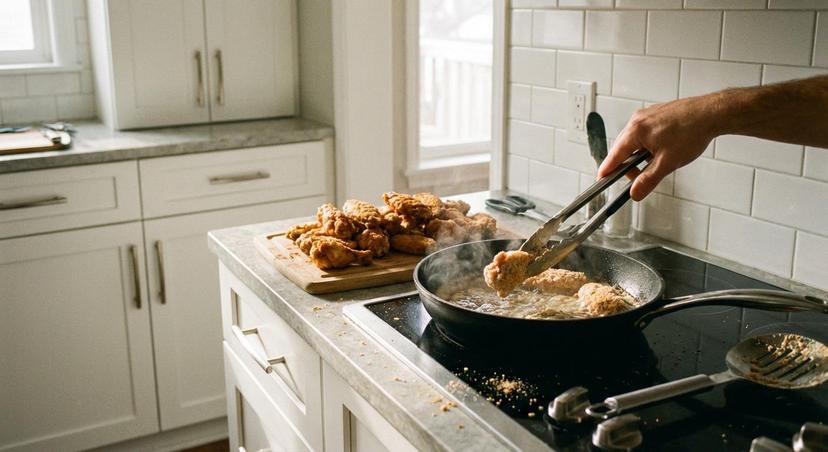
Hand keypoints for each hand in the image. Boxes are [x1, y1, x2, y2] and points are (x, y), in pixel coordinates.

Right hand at [597, 96, 718, 200]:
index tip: (601, 179)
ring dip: (639, 155)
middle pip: (623, 147)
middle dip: (628, 165)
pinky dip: (647, 145)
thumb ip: (648, 180)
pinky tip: (660, 151)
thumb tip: (635, 192)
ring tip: (654, 164)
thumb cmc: (692, 131)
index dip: (608, 170)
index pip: (615, 155)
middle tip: (637, 179)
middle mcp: (638, 120)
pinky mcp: (657, 114)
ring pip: (634, 140)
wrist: (711, 113)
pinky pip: (644, 132)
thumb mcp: (668, 162)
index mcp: (636, 130)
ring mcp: (647, 115)